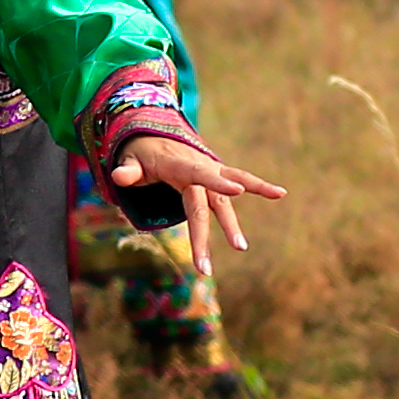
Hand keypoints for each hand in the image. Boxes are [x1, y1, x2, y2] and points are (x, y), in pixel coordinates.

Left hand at [111, 129, 285, 258]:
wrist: (152, 132)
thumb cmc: (139, 151)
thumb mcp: (129, 158)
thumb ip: (127, 170)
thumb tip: (119, 177)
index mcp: (178, 164)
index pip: (198, 176)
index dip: (216, 184)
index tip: (236, 192)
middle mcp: (198, 168)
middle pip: (205, 205)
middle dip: (205, 235)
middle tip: (205, 267)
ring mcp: (209, 172)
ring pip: (224, 200)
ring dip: (232, 224)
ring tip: (240, 248)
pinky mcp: (215, 175)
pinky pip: (238, 182)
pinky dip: (258, 187)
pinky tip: (280, 194)